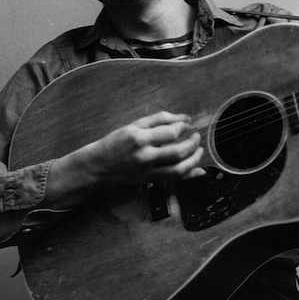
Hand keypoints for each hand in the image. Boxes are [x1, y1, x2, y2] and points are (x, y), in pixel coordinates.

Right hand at [44, 111, 204, 208]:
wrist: (99, 165)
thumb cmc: (116, 142)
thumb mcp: (134, 125)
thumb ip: (159, 120)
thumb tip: (184, 118)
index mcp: (139, 138)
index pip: (170, 133)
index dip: (183, 127)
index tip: (187, 123)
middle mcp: (144, 156)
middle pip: (178, 152)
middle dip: (193, 144)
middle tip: (196, 137)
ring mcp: (148, 171)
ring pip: (179, 170)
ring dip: (195, 160)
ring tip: (199, 150)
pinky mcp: (151, 180)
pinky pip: (175, 180)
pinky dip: (190, 175)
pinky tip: (199, 170)